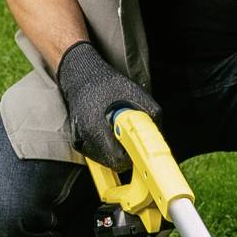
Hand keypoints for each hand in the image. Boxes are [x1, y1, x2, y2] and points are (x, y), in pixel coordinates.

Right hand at [56, 40, 157, 175]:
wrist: (81, 75)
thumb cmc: (108, 84)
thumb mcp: (138, 94)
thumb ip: (151, 116)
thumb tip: (159, 134)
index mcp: (98, 127)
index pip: (117, 160)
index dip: (131, 157)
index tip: (137, 150)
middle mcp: (85, 136)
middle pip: (111, 162)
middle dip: (124, 154)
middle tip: (130, 139)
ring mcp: (79, 139)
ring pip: (102, 159)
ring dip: (114, 151)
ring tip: (117, 131)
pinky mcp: (76, 140)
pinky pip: (94, 153)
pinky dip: (104, 146)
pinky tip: (106, 131)